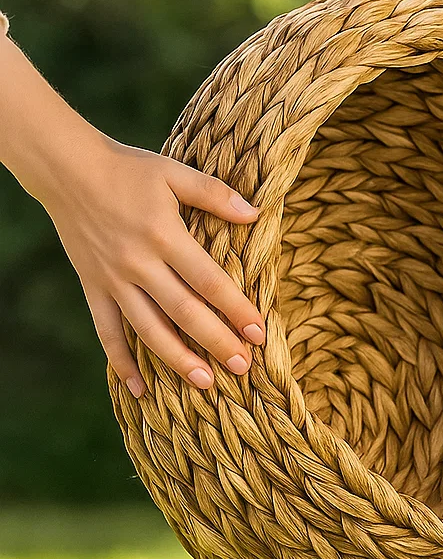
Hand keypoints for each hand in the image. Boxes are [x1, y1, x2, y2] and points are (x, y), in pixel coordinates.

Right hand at [42, 138, 265, 398]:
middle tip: (242, 367)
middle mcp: (139, 263)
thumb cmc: (129, 169)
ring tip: (204, 383)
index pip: (208, 281)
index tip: (259, 332)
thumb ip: (215, 194)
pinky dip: (121, 362)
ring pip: (147, 329)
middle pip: (183, 312)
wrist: (66, 169)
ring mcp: (113, 279)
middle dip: (215, 342)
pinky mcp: (93, 287)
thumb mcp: (175, 173)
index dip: (235, 309)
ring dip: (176, 359)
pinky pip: (107, 331)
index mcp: (164, 236)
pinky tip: (139, 389)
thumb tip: (255, 214)